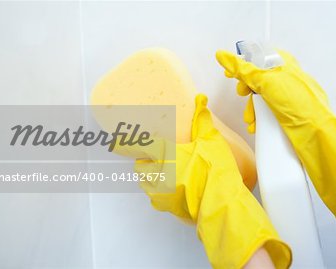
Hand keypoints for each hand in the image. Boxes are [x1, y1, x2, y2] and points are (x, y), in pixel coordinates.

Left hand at [132, 94, 291, 268]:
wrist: (220, 201)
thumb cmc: (214, 170)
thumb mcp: (211, 140)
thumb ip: (202, 121)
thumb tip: (201, 100)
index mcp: (165, 154)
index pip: (139, 145)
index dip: (126, 143)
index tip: (115, 142)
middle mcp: (157, 173)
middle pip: (139, 166)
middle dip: (144, 161)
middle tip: (155, 157)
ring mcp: (159, 192)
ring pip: (145, 182)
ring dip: (150, 176)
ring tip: (164, 173)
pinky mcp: (166, 206)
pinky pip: (155, 198)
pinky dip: (159, 192)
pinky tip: (173, 189)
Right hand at [216, 50, 335, 223]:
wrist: (316, 131)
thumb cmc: (296, 102)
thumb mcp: (266, 81)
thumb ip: (242, 69)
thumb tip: (221, 54)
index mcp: (284, 63)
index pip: (258, 57)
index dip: (242, 64)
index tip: (229, 73)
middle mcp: (285, 78)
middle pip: (256, 78)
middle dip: (246, 89)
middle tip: (242, 94)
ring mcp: (285, 96)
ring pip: (260, 97)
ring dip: (251, 108)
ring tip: (250, 118)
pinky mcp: (284, 113)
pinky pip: (266, 111)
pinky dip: (258, 118)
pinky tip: (255, 125)